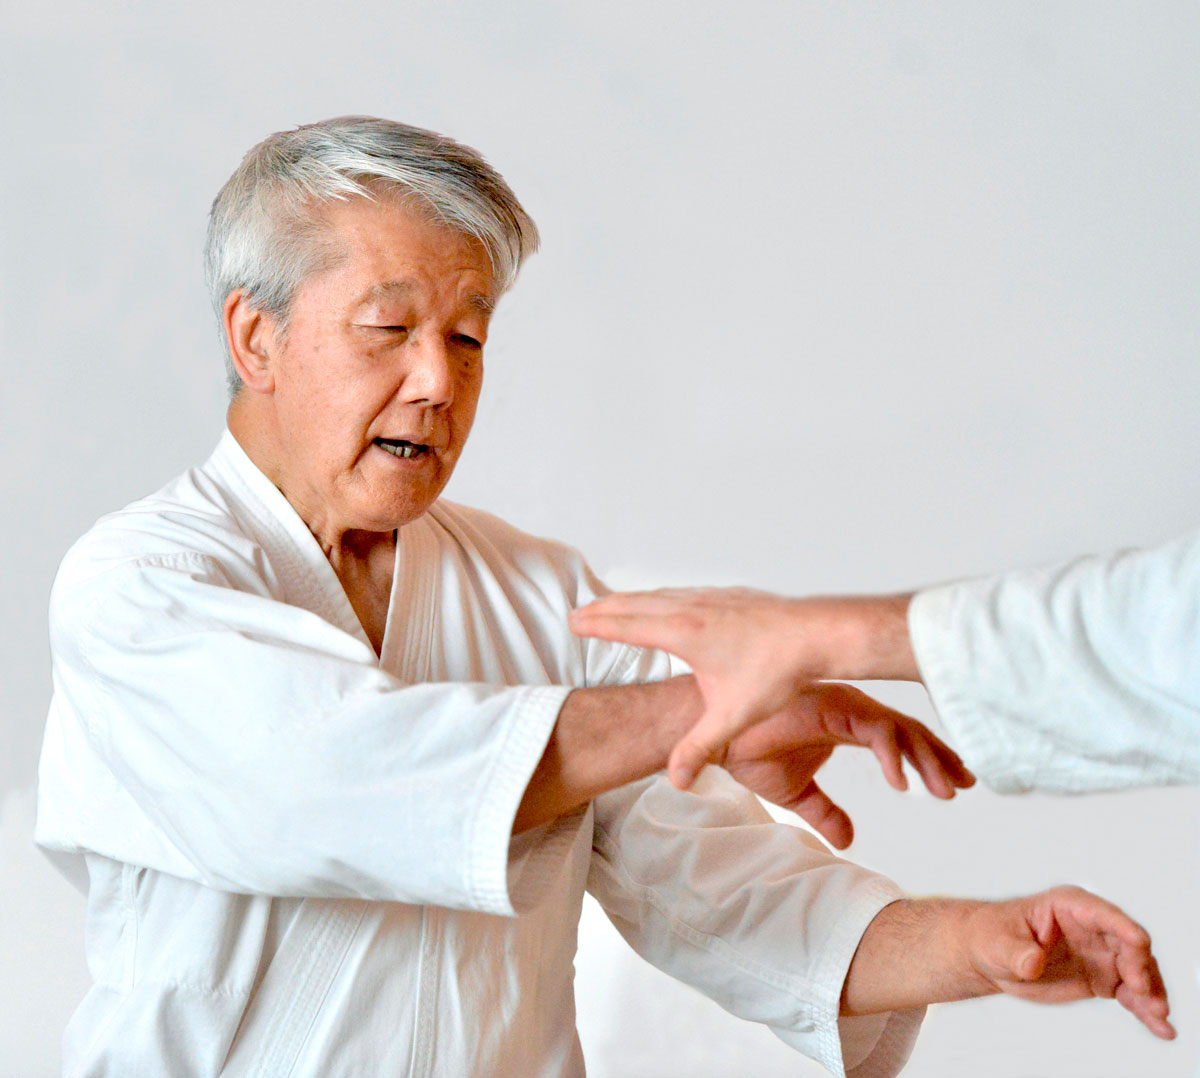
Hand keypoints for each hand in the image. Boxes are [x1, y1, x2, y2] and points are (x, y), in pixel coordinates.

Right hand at [570, 587, 917, 787]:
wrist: (821, 636)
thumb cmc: (778, 672)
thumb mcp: (732, 716)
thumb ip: (699, 747)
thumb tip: (676, 779)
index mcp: (685, 634)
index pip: (628, 625)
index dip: (597, 624)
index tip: (573, 622)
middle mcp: (694, 609)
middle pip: (637, 603)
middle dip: (606, 608)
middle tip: (580, 611)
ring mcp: (714, 599)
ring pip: (662, 594)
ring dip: (633, 599)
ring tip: (616, 605)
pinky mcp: (732, 597)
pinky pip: (685, 593)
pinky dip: (663, 596)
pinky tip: (670, 603)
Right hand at [719, 682, 973, 847]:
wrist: (710, 736)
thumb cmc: (746, 750)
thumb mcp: (795, 793)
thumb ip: (824, 811)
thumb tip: (850, 838)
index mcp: (844, 723)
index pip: (898, 738)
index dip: (928, 760)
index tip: (955, 784)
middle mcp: (849, 708)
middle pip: (908, 730)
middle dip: (939, 758)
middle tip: (966, 783)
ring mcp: (840, 703)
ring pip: (898, 728)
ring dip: (924, 759)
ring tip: (944, 789)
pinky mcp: (828, 705)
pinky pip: (872, 729)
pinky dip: (891, 754)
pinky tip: (901, 782)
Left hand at [842, 886, 1175, 1040]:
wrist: (990, 957)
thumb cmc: (991, 937)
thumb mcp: (998, 943)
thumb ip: (1018, 953)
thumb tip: (1033, 962)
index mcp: (1068, 906)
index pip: (1102, 913)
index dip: (1122, 927)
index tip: (1139, 943)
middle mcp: (1092, 927)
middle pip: (1128, 944)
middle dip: (1141, 966)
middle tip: (1144, 993)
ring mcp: (1101, 953)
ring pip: (1137, 971)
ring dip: (1151, 992)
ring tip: (1160, 1017)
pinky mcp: (1102, 978)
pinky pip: (1131, 994)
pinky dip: (1146, 1010)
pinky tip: (1162, 1029)